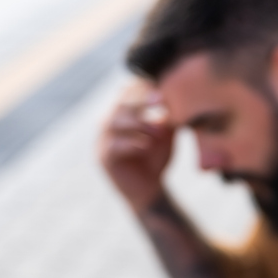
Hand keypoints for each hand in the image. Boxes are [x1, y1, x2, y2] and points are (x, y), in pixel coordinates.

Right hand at [98, 80, 174, 211]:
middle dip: (140, 101)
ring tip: (158, 131)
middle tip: (160, 101)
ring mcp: (102, 140)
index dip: (142, 88)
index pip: (127, 92)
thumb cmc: (156, 158)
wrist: (150, 189)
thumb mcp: (165, 134)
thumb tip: (175, 94)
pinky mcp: (103, 158)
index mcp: (121, 113)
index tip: (162, 90)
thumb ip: (167, 116)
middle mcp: (108, 123)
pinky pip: (113, 146)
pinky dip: (131, 143)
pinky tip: (146, 146)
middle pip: (119, 104)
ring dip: (138, 123)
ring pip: (113, 122)